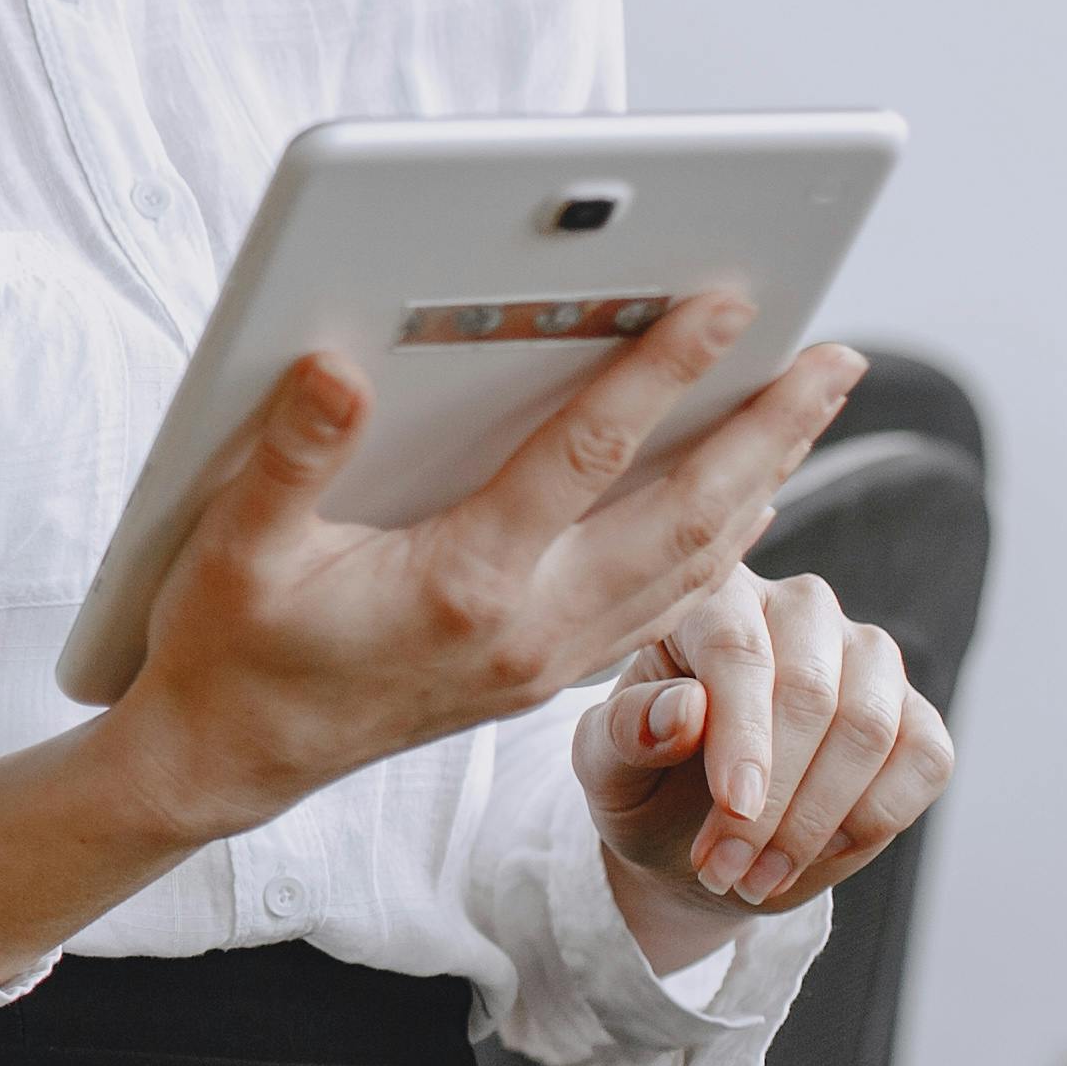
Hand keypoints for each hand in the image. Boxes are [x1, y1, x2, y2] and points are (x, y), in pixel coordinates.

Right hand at [108, 305, 865, 853]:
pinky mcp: (541, 674)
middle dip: (772, 429)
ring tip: (815, 408)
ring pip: (691, 565)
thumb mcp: (236, 547)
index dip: (664, 371)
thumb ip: (290, 454)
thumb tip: (334, 365)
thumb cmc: (225, 648)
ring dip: (765, 479)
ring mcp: (545, 658)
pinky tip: (747, 501)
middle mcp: (527, 626)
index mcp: (462, 583)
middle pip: (686, 515)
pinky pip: (663, 604)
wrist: (225, 762)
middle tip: (841, 356)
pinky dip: (721, 544)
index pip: (590, 456)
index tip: (729, 303)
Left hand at [577, 565, 954, 968]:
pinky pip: (925, 759)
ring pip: (871, 728)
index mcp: (713, 597)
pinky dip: (869, 823)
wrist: (693, 832)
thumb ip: (624, 731)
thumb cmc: (641, 777)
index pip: (738, 648)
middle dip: (772, 799)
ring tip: (752, 880)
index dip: (742, 732)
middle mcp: (799, 609)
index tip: (735, 805)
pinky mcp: (915, 715)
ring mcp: (867, 657)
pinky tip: (809, 859)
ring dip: (816, 822)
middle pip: (812, 693)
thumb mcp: (603, 765)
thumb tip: (684, 709)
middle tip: (722, 870)